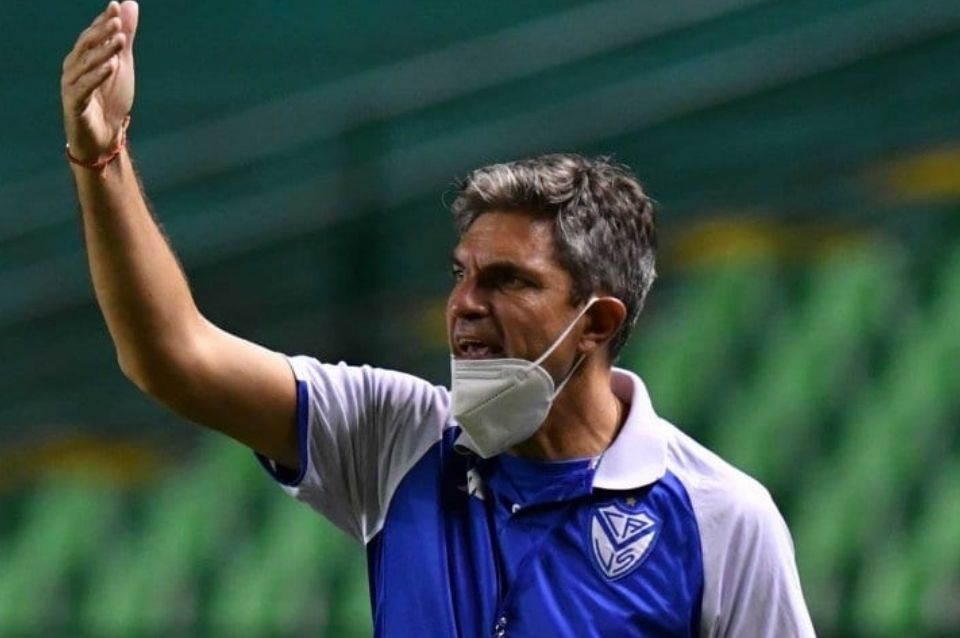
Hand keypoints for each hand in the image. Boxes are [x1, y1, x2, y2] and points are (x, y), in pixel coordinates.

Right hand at [61, 1, 138, 161]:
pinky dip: (98, 76)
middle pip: (86, 46)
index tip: (116, 7)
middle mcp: (73, 69)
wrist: (105, 137)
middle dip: (101, 32)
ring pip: (86, 65)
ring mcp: (72, 86)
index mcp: (82, 58)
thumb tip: (128, 4)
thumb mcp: (122, 65)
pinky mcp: (74, 105)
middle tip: (117, 21)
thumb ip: (124, 38)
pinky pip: (85, 88)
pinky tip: (111, 67)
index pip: (92, 35)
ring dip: (103, 52)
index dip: (103, 21)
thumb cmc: (110, 99)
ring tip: (120, 41)